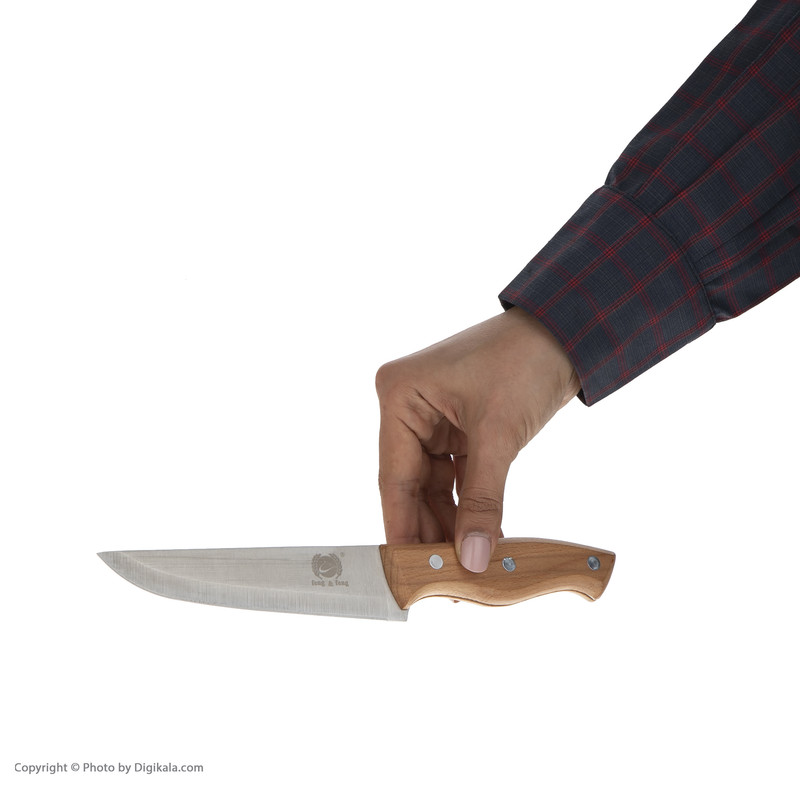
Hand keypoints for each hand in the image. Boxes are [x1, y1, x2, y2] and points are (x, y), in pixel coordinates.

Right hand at [375, 307, 579, 571]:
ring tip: (467, 565)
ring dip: (452, 523)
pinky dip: (470, 505)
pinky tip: (480, 538)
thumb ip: (484, 501)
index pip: (394, 478)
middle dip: (431, 531)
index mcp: (399, 396)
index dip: (403, 528)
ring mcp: (431, 419)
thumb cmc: (524, 361)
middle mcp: (407, 408)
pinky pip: (456, 477)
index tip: (409, 573)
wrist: (566, 333)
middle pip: (411, 485)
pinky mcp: (456, 428)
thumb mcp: (500, 435)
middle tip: (444, 578)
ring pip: (434, 487)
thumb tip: (474, 558)